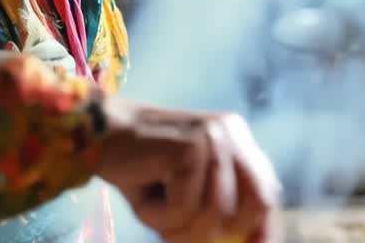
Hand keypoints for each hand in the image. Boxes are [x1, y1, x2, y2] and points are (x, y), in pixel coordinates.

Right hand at [95, 96, 282, 242]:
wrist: (98, 134)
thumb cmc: (140, 171)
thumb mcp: (187, 195)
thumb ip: (218, 214)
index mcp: (236, 138)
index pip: (267, 192)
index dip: (260, 230)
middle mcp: (231, 132)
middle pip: (256, 204)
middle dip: (219, 232)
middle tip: (177, 232)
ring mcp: (213, 137)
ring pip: (217, 214)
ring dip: (180, 227)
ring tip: (156, 203)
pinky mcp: (189, 149)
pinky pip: (184, 208)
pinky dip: (160, 216)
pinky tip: (145, 189)